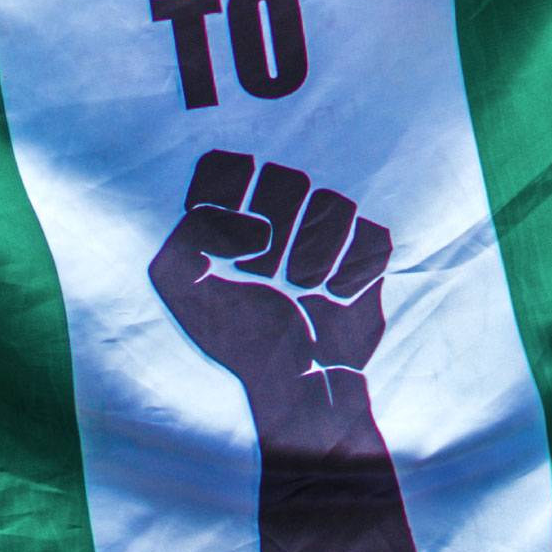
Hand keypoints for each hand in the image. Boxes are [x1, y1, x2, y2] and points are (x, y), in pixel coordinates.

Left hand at [148, 150, 420, 551]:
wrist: (298, 388)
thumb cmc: (237, 339)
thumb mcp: (181, 289)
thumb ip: (186, 237)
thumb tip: (250, 224)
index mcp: (230, 214)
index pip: (228, 163)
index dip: (228, 195)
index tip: (229, 245)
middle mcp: (279, 214)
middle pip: (285, 176)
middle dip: (275, 230)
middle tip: (265, 275)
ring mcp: (327, 233)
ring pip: (333, 203)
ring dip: (313, 256)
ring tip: (300, 292)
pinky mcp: (367, 256)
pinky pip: (370, 234)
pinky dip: (352, 273)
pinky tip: (333, 301)